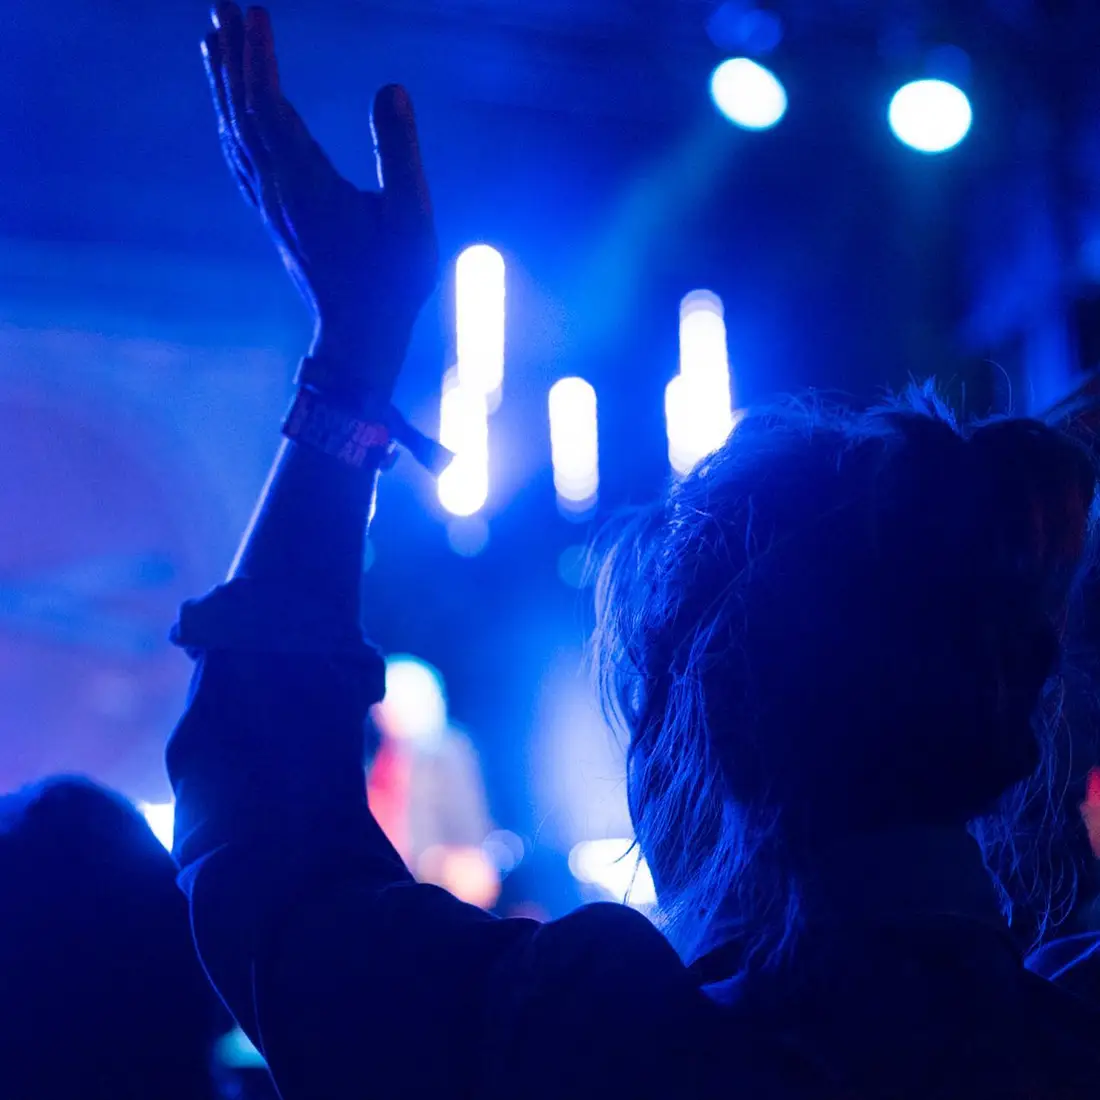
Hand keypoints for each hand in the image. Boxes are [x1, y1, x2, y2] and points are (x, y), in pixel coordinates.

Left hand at [202, 4, 437, 399]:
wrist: (360, 336)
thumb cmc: (393, 281)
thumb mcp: (411, 218)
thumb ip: (400, 152)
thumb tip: (391, 88)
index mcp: (306, 184)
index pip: (269, 105)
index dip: (257, 56)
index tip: (253, 9)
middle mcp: (277, 190)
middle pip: (242, 110)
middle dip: (232, 55)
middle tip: (224, 4)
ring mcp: (271, 205)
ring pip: (235, 133)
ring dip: (224, 84)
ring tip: (214, 39)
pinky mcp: (275, 218)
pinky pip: (240, 159)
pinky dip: (230, 122)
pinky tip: (229, 111)